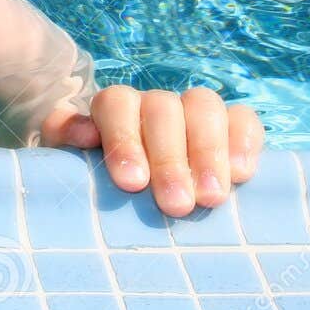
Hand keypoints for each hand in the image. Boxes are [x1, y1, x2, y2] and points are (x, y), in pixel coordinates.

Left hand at [43, 86, 263, 216]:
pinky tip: (242, 174)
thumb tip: (84, 134)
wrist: (132, 193)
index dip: (123, 139)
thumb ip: (65, 138)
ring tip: (210, 198)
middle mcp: (154, 104)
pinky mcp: (231, 126)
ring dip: (208, 153)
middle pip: (163, 109)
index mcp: (114, 108)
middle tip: (176, 205)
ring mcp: (193, 111)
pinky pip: (243, 119)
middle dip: (170, 160)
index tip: (131, 183)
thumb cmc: (99, 183)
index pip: (117, 104)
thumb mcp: (70, 163)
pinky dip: (244, 142)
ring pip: (204, 108)